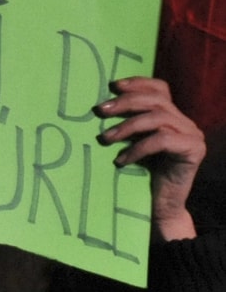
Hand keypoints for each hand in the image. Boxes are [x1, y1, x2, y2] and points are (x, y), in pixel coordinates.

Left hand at [99, 77, 205, 240]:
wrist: (159, 208)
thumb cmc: (139, 176)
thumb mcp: (130, 145)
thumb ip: (125, 126)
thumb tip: (98, 108)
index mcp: (171, 116)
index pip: (160, 89)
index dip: (138, 83)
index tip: (112, 85)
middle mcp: (185, 122)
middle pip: (156, 100)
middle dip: (125, 102)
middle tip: (99, 111)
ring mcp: (192, 135)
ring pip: (158, 118)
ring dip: (127, 127)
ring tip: (105, 138)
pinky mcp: (193, 150)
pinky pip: (162, 140)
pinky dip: (138, 148)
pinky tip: (121, 161)